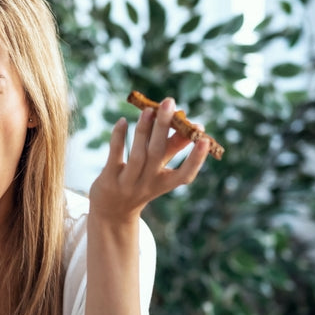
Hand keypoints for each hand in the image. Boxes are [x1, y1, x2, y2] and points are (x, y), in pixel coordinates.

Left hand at [88, 97, 208, 223]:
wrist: (111, 212)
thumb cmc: (139, 184)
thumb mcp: (157, 171)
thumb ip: (171, 150)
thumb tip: (190, 125)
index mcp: (164, 183)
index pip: (184, 174)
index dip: (196, 159)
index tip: (205, 140)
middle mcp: (147, 183)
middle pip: (159, 154)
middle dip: (165, 127)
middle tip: (169, 102)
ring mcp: (128, 182)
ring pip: (138, 154)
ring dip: (144, 130)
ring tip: (148, 109)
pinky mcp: (109, 178)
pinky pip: (115, 155)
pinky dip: (119, 137)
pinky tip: (123, 121)